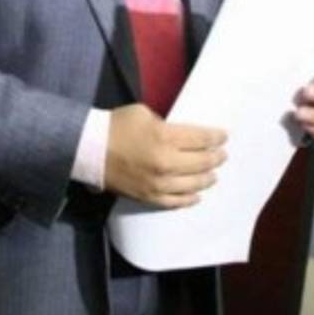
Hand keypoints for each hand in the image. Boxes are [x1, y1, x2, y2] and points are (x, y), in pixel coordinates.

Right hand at [104, 103, 226, 207]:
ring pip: (192, 185)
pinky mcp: (149, 196)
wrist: (89, 149)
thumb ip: (166, 124)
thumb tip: (181, 136)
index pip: (200, 139)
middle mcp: (165, 163)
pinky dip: (189, 199)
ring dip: (207, 178)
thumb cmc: (116, 126)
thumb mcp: (144, 113)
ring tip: (213, 174)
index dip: (216, 137)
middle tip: (222, 155)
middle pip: (201, 162)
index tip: (224, 136)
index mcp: (165, 138)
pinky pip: (175, 202)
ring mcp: (158, 183)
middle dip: (215, 157)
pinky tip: (197, 195)